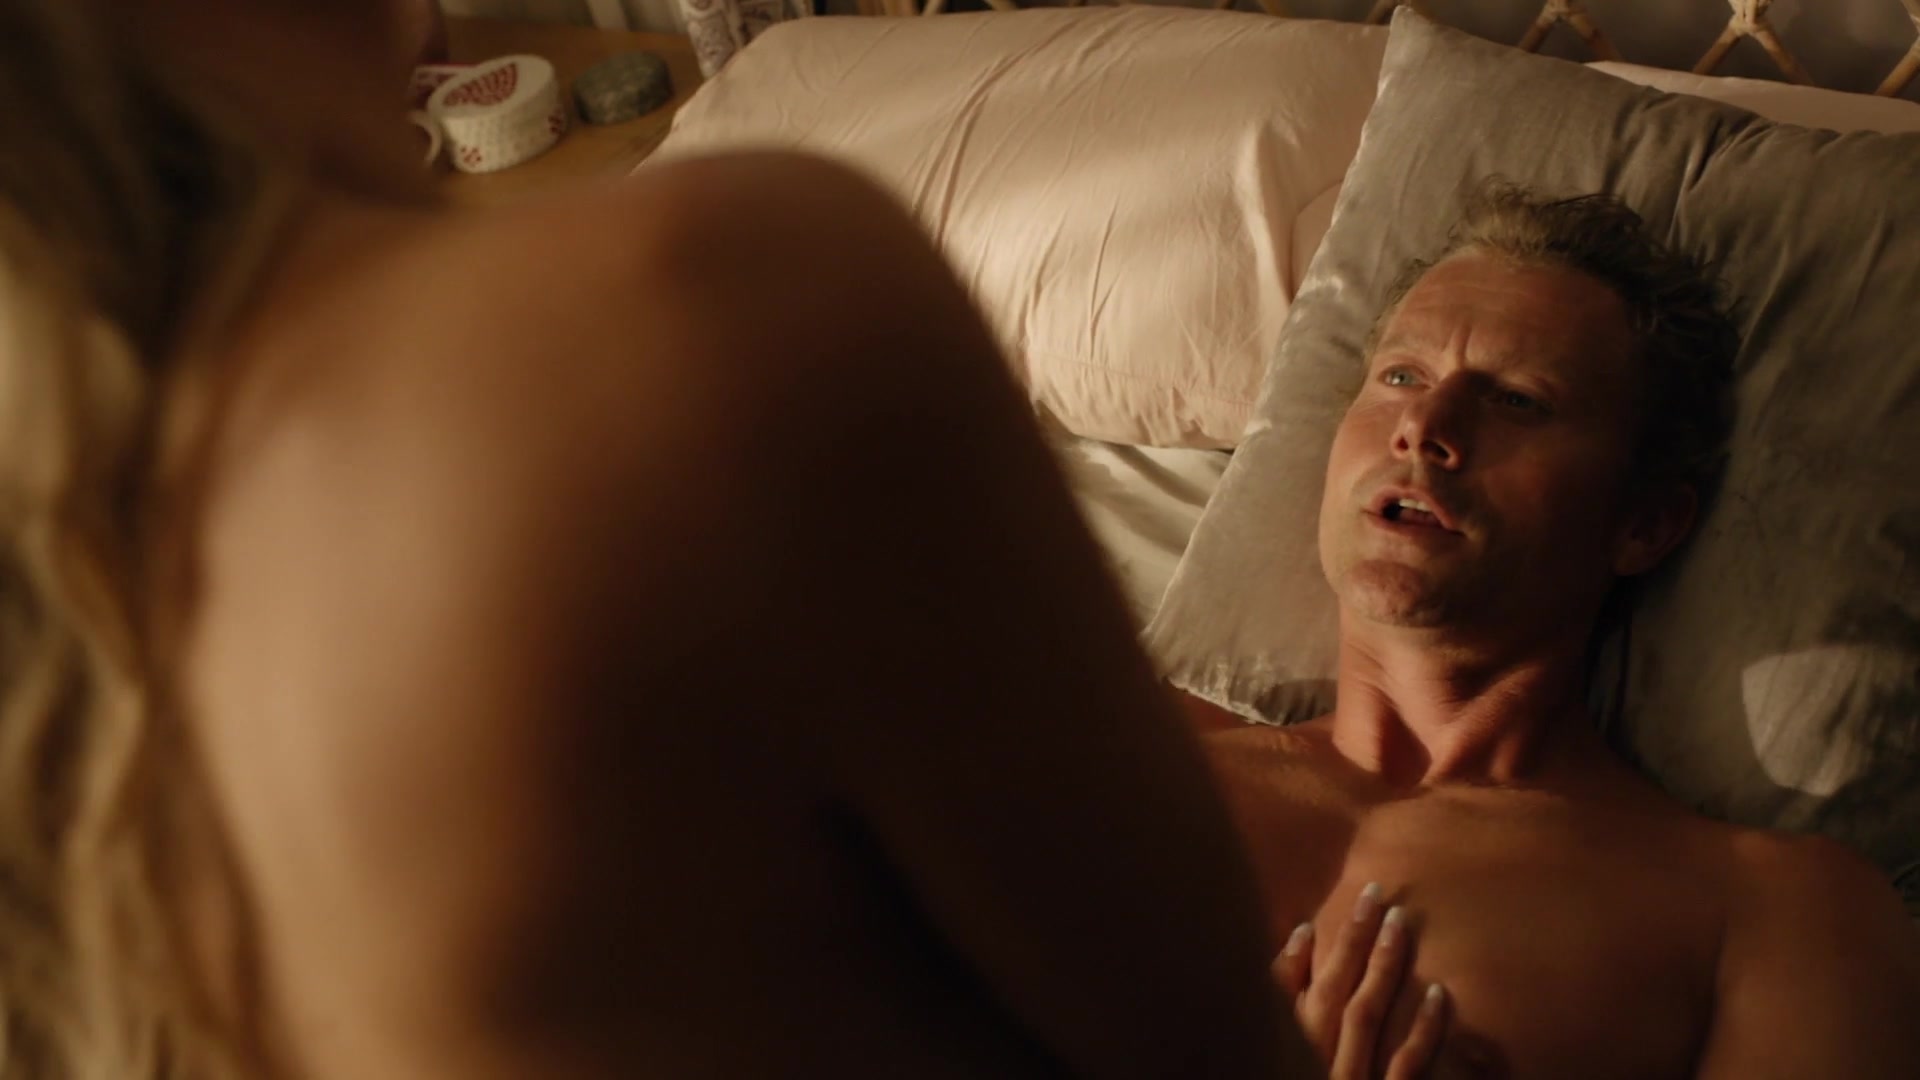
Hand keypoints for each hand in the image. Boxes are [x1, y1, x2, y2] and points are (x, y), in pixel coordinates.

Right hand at [1274, 883, 1448, 1079]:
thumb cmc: (1321, 1074)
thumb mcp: (1296, 1053)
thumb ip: (1292, 1013)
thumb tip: (1300, 947)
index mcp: (1294, 1048)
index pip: (1284, 997)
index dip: (1293, 960)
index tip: (1309, 925)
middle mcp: (1319, 1058)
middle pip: (1331, 992)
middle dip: (1351, 940)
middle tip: (1373, 893)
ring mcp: (1354, 1078)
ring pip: (1365, 1015)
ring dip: (1382, 965)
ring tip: (1399, 921)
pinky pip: (1406, 1063)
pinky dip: (1422, 1028)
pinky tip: (1436, 993)